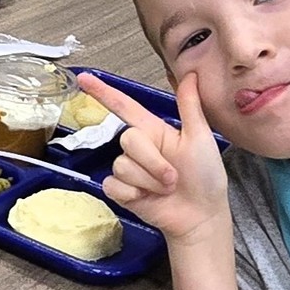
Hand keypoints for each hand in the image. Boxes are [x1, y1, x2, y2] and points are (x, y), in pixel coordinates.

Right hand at [78, 71, 228, 241]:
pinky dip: (132, 193)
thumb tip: (191, 74)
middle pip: (127, 139)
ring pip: (123, 165)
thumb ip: (190, 106)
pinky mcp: (122, 191)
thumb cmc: (205, 178)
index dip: (103, 92)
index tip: (83, 78)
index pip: (124, 106)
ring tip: (166, 189)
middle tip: (173, 177)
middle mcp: (139, 148)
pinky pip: (113, 185)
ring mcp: (129, 170)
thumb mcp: (201, 138)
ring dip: (149, 180)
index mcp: (154, 131)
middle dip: (153, 161)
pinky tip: (147, 198)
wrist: (201, 216)